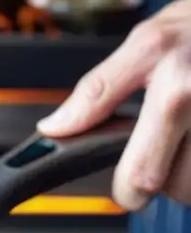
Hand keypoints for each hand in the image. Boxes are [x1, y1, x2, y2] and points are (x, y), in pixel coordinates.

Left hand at [37, 0, 190, 210]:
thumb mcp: (146, 41)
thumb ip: (97, 91)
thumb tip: (56, 126)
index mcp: (176, 91)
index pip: (143, 175)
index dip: (127, 191)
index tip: (125, 188)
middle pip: (179, 188)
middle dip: (165, 180)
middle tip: (163, 150)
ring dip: (190, 172)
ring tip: (188, 137)